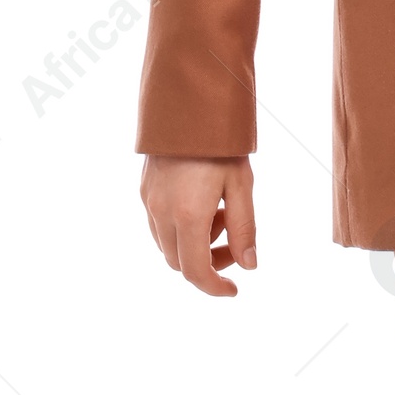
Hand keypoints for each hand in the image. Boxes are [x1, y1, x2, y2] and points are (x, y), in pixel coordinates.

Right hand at [140, 156, 255, 297]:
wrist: (187, 103)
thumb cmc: (220, 143)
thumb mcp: (242, 186)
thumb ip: (245, 229)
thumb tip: (250, 265)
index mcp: (188, 216)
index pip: (195, 271)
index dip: (214, 287)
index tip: (233, 290)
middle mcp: (161, 213)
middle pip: (179, 262)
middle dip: (209, 262)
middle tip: (235, 243)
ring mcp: (148, 201)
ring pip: (168, 244)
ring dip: (195, 243)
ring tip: (222, 213)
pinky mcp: (144, 190)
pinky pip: (160, 224)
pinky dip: (182, 227)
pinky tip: (204, 202)